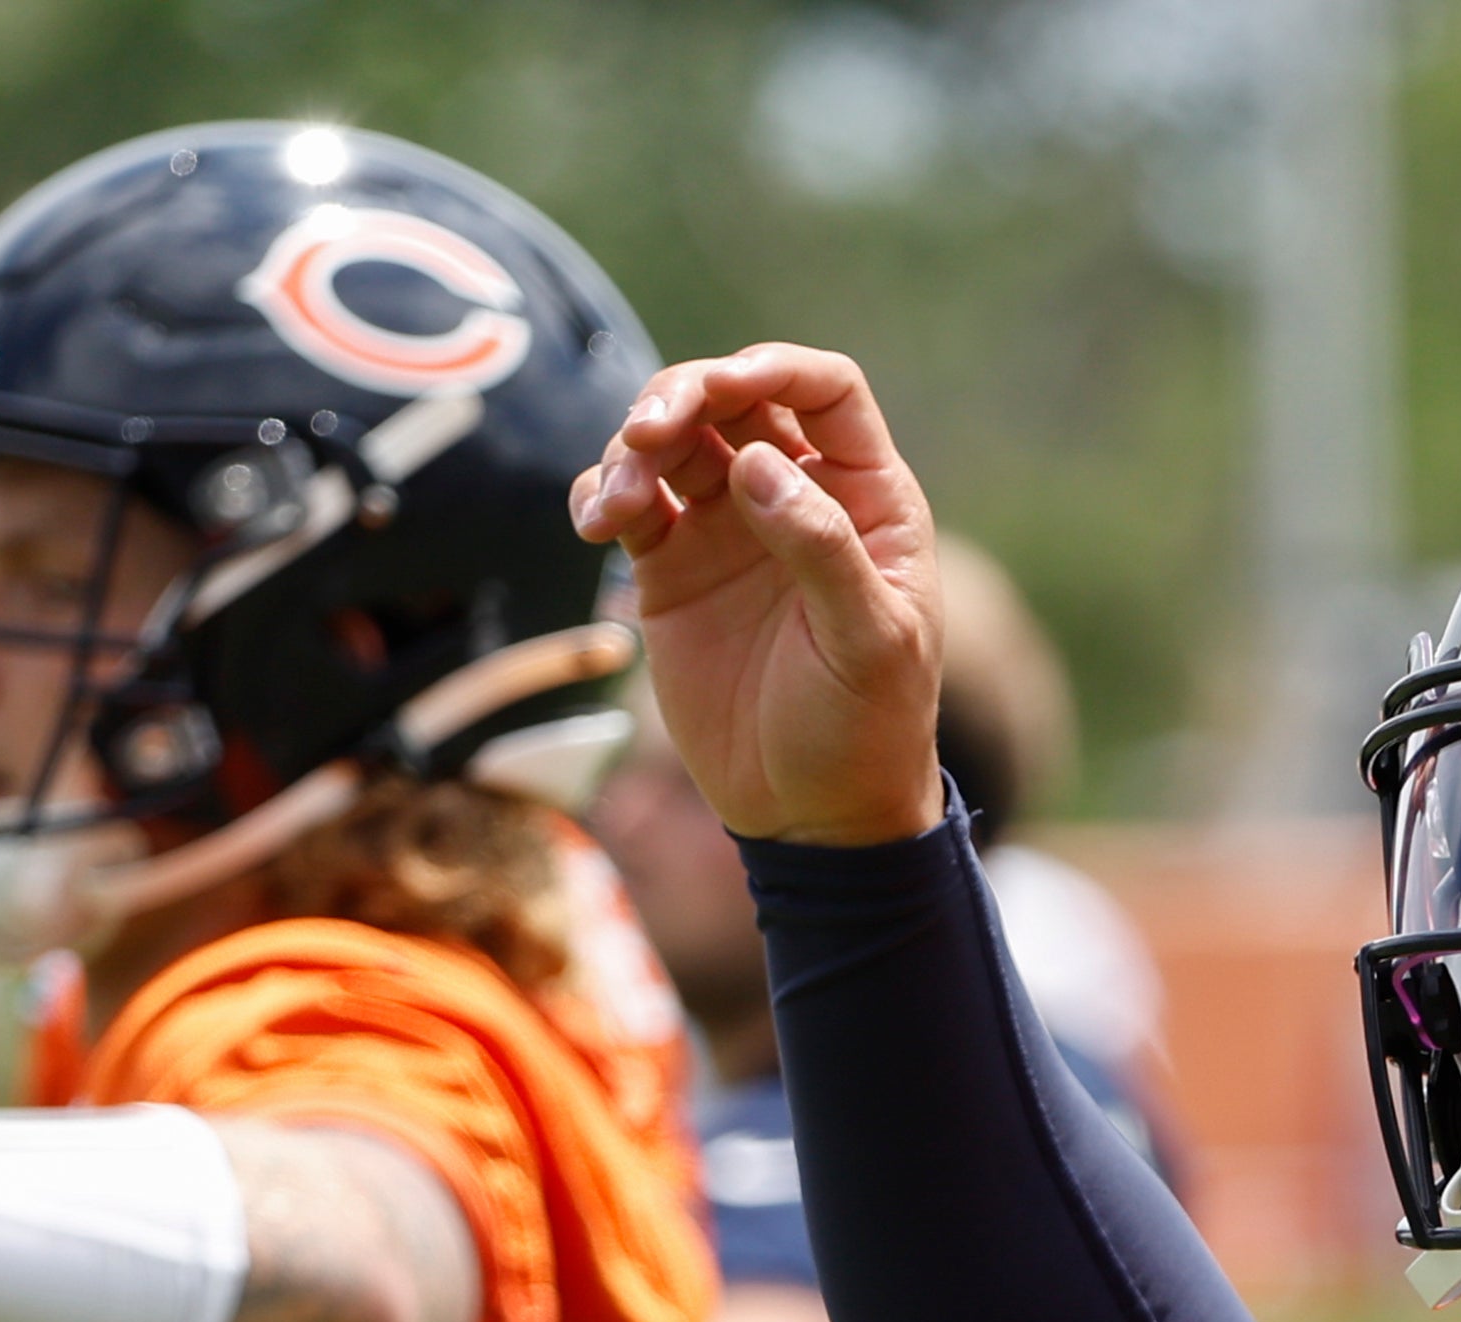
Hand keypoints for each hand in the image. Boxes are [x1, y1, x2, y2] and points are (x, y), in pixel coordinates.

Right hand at [571, 345, 945, 846]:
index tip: (726, 384)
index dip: (776, 368)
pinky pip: (629, 503)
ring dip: (633, 447)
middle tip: (644, 430)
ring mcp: (728, 528)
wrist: (812, 814)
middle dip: (683, 394)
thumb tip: (759, 461)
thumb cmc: (865, 727)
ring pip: (672, 442)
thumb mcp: (866, 642)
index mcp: (865, 496)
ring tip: (617, 504)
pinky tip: (594, 522)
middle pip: (733, 398)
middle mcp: (794, 494)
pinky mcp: (670, 570)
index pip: (824, 391)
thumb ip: (821, 545)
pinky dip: (601, 495)